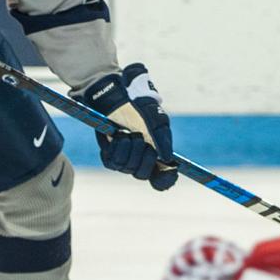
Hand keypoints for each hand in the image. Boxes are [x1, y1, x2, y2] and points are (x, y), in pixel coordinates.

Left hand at [77, 63, 177, 190]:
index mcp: (155, 157)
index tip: (170, 170)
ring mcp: (123, 160)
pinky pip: (112, 162)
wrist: (121, 99)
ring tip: (129, 133)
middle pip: (142, 175)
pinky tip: (120, 135)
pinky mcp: (108, 155)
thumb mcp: (158, 121)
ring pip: (127, 168)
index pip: (161, 180)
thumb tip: (167, 158)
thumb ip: (164, 139)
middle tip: (141, 138)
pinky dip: (117, 147)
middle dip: (144, 156)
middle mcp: (139, 162)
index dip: (165, 180)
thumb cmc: (142, 110)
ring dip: (130, 148)